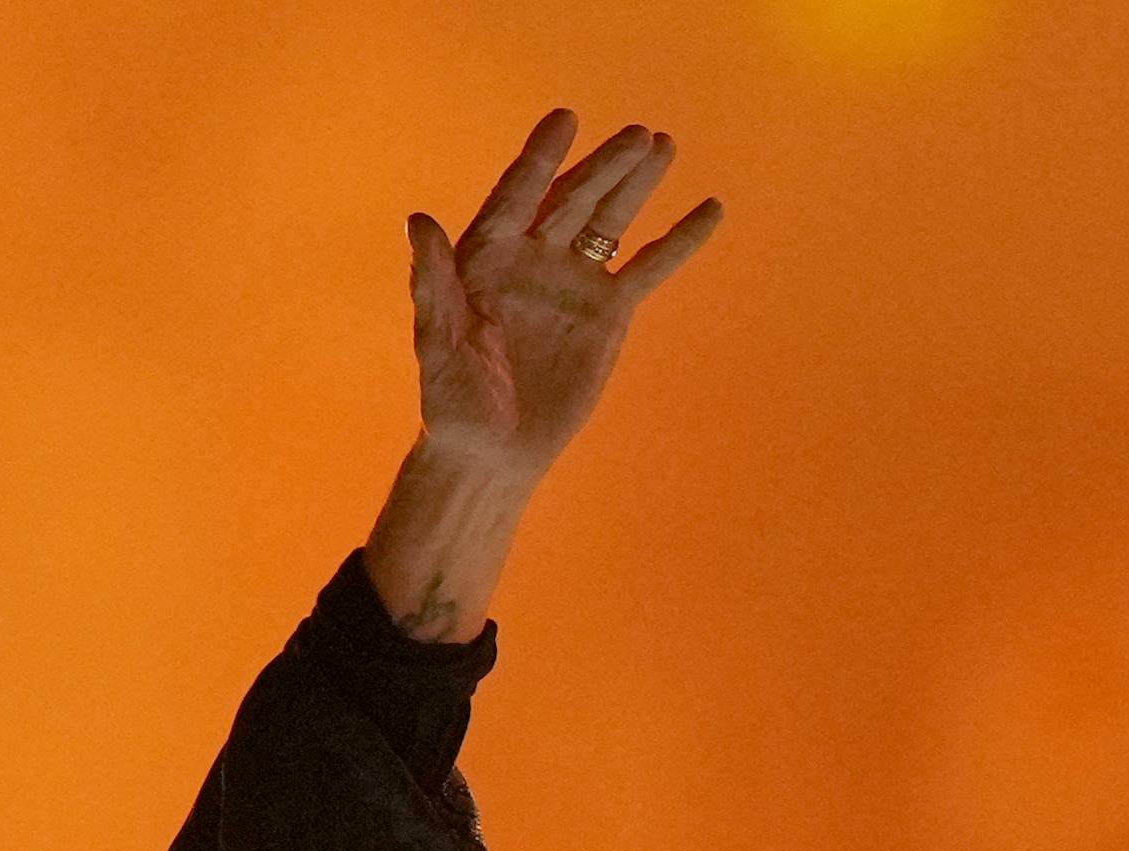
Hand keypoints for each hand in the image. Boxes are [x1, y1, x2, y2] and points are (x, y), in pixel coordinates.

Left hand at [404, 108, 720, 484]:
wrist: (492, 452)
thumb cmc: (453, 402)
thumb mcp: (437, 342)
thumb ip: (431, 282)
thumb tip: (418, 221)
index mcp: (486, 257)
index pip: (517, 197)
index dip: (540, 159)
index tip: (564, 121)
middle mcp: (531, 259)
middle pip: (572, 200)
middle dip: (604, 166)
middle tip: (638, 135)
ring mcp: (573, 282)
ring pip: (609, 221)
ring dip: (636, 184)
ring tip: (663, 144)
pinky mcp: (607, 313)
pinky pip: (649, 268)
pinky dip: (679, 241)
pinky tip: (710, 209)